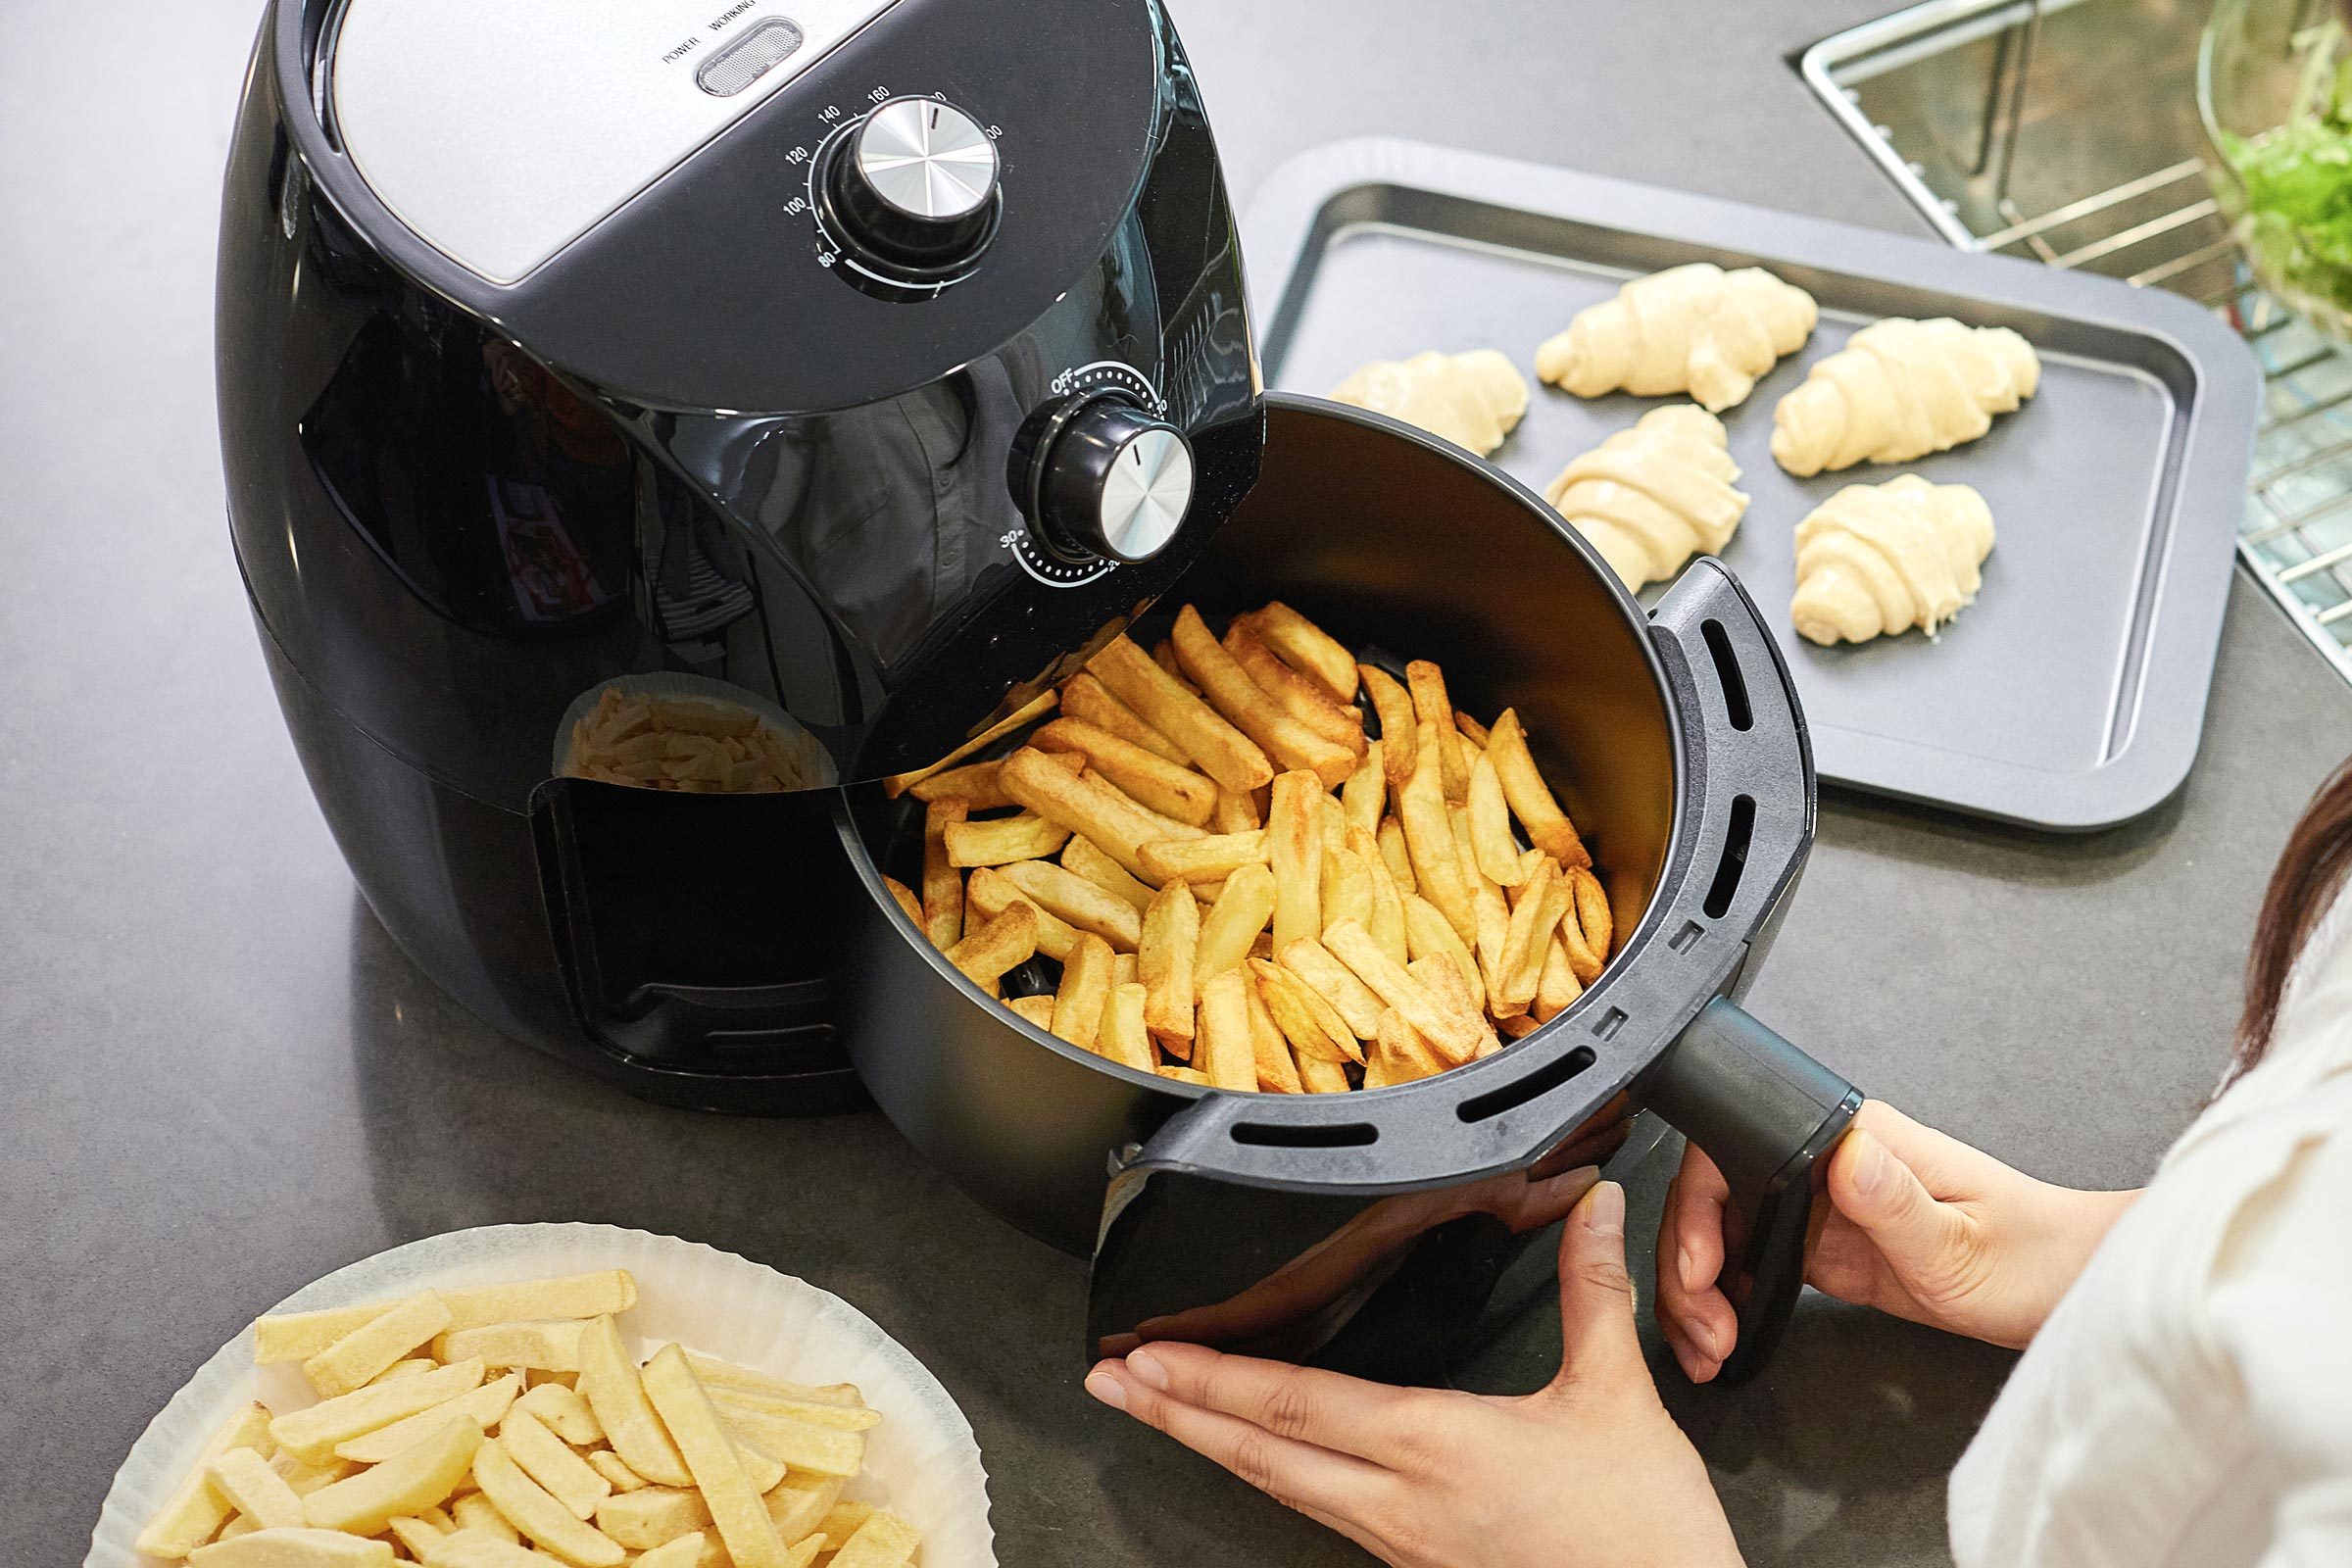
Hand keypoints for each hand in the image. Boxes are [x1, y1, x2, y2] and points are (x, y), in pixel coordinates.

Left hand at [1084, 1181, 1743, 1567]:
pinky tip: (1257, 1457)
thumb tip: (1596, 1209)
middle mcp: (1399, 1501)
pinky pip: (1320, 1510)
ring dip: (1210, 1442)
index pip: (1295, 1404)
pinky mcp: (1418, 1561)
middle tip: (1107, 1383)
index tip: (1146, 1354)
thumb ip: (1593, 1294)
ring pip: (1280, 1487)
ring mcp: (1402, 1540)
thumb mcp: (1619, 1399)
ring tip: (1155, 1409)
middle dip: (1174, 1413)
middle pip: (1259, 1453)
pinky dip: (1270, 1473)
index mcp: (1435, 1446)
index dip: (1211, 1377)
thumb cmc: (1639, 1534)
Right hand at [1657, 1100, 2137, 1379]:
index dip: (1699, 1211)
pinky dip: (1727, 1303)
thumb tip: (1841, 1155)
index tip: (1702, 1270)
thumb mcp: (1962, 1242)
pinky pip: (1752, 1267)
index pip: (1734, 1149)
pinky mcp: (1825, 1247)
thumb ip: (1897, 1202)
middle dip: (1688, 1266)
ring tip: (1710, 1346)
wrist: (2070, 1290)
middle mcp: (1826, 1164)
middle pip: (1713, 1197)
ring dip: (1699, 1290)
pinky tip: (1727, 1338)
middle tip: (1703, 1328)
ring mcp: (1820, 1206)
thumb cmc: (2033, 1256)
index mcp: (1853, 1139)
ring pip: (1722, 1235)